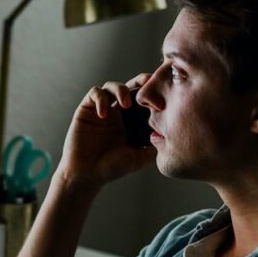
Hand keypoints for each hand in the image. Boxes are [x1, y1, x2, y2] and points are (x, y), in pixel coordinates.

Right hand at [58, 75, 155, 189]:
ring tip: (126, 104)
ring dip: (121, 90)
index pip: (144, 99)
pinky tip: (104, 114)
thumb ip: (155, 145)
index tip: (162, 98)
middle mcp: (117, 112)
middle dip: (140, 81)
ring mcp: (102, 109)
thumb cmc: (112, 168)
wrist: (87, 175)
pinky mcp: (86, 109)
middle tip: (148, 83)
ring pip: (112, 86)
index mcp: (131, 121)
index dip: (153, 93)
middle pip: (130, 86)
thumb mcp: (140, 157)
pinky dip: (100, 99)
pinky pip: (94, 93)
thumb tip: (172, 133)